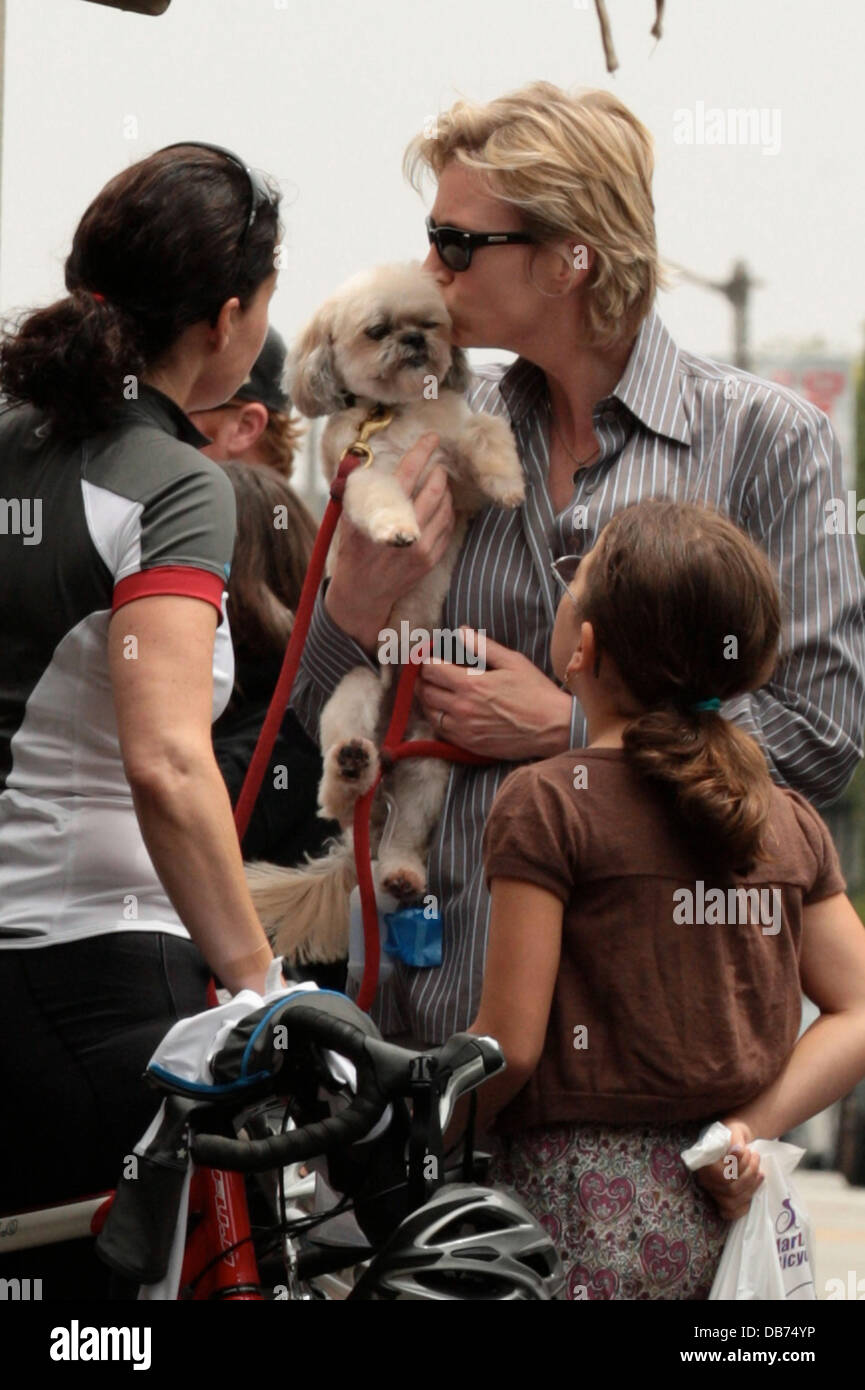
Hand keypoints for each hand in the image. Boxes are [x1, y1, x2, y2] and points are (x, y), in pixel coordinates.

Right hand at [325, 433, 455, 652]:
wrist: (363, 594)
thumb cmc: (353, 553)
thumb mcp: (348, 520)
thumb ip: (356, 490)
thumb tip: (360, 460)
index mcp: (382, 518)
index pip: (407, 476)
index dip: (421, 453)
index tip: (432, 438)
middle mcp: (405, 532)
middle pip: (434, 491)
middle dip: (439, 472)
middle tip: (437, 464)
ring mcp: (421, 548)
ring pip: (445, 509)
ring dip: (445, 492)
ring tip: (439, 484)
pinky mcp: (431, 559)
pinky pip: (448, 528)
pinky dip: (447, 513)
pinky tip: (441, 507)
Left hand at [417, 627, 572, 759]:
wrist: (553, 727)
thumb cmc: (535, 692)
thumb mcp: (512, 661)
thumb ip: (482, 646)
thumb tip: (460, 631)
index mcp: (470, 684)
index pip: (431, 669)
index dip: (428, 660)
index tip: (432, 656)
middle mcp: (461, 708)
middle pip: (425, 691)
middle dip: (425, 679)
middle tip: (432, 673)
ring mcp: (463, 729)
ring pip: (429, 713)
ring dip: (428, 699)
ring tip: (437, 690)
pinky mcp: (468, 745)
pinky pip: (440, 731)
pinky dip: (438, 719)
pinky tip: (447, 711)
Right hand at [695, 1119, 763, 1221]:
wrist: (735, 1139)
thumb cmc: (733, 1133)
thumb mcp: (733, 1130)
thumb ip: (734, 1139)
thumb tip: (737, 1151)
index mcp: (702, 1162)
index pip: (720, 1175)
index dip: (736, 1166)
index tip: (745, 1150)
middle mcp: (705, 1180)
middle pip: (730, 1190)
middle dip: (749, 1174)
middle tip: (755, 1156)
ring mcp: (714, 1192)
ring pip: (733, 1201)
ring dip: (752, 1185)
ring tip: (759, 1168)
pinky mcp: (724, 1200)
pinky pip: (732, 1212)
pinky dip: (746, 1203)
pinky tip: (756, 1186)